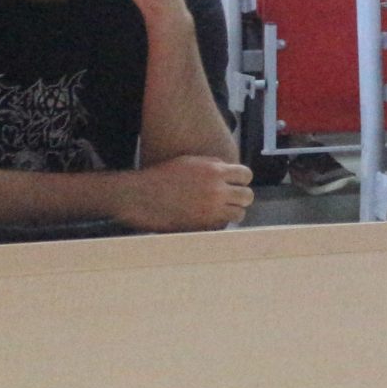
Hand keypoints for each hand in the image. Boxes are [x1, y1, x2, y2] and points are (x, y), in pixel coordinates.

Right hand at [112, 155, 254, 231]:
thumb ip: (213, 165)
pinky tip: (209, 218)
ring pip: (239, 214)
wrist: (139, 195)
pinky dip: (220, 223)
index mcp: (214, 171)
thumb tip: (230, 170)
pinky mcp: (200, 225)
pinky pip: (222, 225)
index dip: (242, 179)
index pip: (246, 175)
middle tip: (232, 199)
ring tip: (223, 210)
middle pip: (247, 196)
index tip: (236, 183)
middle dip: (241, 197)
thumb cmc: (162, 176)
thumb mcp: (190, 161)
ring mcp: (209, 210)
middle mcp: (216, 191)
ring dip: (233, 211)